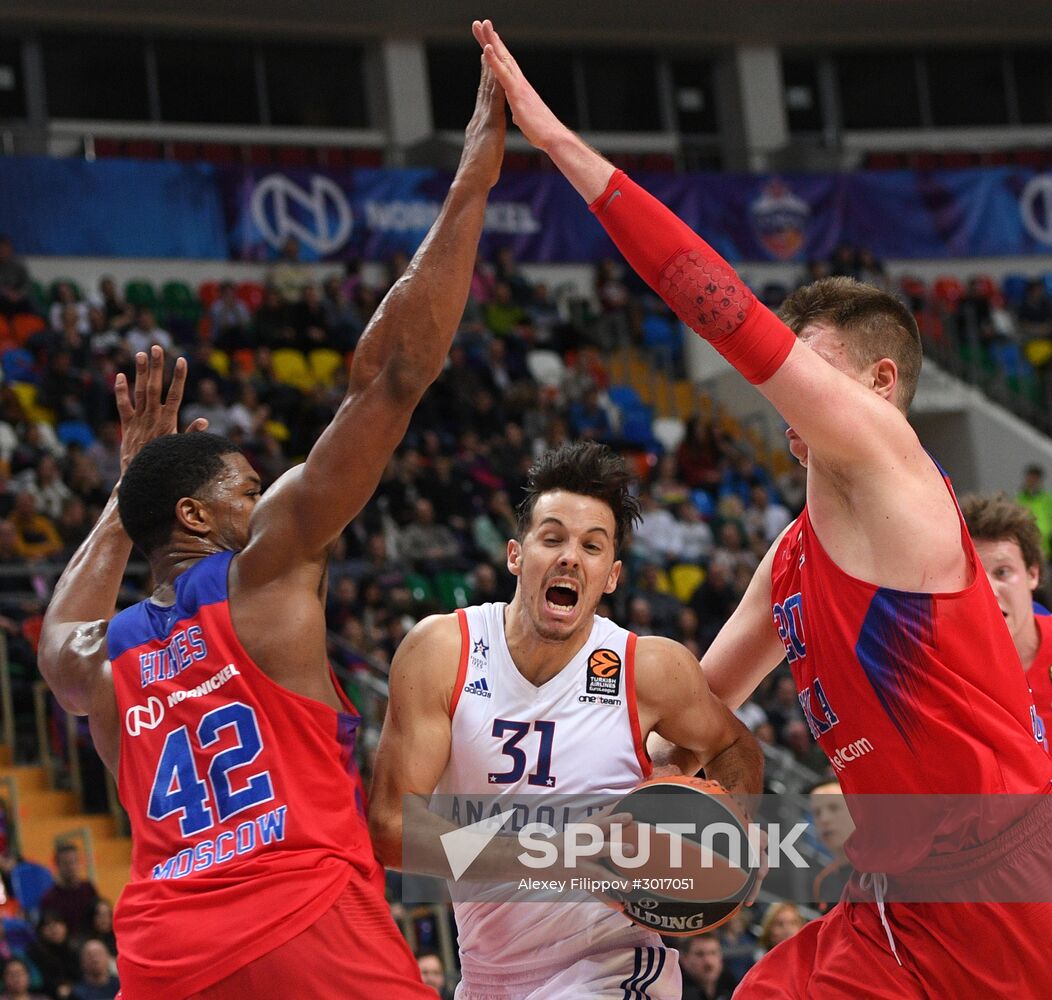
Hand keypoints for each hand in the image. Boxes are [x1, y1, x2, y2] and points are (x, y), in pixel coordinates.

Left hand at [115, 346, 207, 474]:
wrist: (142, 476)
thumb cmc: (166, 462)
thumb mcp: (181, 447)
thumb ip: (192, 433)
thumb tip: (204, 421)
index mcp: (168, 421)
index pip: (175, 394)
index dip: (179, 377)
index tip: (181, 360)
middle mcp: (153, 417)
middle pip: (155, 387)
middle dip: (157, 367)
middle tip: (157, 348)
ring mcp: (138, 420)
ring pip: (140, 392)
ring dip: (141, 373)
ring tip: (141, 354)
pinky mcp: (127, 425)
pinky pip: (123, 405)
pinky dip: (121, 391)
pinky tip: (120, 376)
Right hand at [458, 48, 505, 188]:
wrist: (472, 182)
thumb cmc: (480, 177)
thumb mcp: (487, 160)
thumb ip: (489, 153)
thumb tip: (490, 159)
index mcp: (479, 127)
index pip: (484, 102)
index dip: (485, 85)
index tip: (487, 71)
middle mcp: (478, 120)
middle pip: (483, 90)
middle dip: (485, 71)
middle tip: (485, 50)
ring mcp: (482, 120)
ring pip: (487, 90)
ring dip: (489, 70)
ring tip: (489, 51)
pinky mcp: (489, 124)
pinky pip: (493, 99)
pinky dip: (495, 84)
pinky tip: (497, 71)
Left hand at [472, 19, 563, 152]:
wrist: (553, 138)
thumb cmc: (540, 131)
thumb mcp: (525, 120)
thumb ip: (519, 111)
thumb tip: (516, 113)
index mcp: (518, 89)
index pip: (504, 66)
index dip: (495, 52)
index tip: (486, 39)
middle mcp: (519, 82)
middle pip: (503, 56)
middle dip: (491, 39)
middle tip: (480, 23)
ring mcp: (518, 86)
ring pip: (502, 59)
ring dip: (492, 41)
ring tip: (482, 25)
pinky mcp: (517, 93)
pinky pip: (503, 74)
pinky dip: (494, 60)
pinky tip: (486, 48)